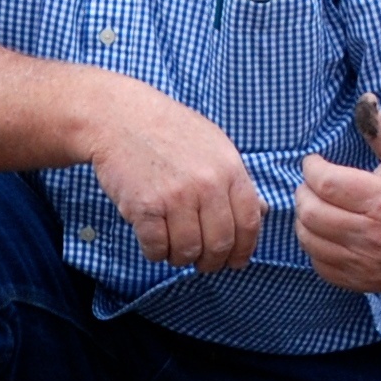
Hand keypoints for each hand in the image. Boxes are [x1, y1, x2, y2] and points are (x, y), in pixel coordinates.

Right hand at [85, 80, 262, 273]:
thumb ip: (235, 180)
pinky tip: (153, 240)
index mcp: (229, 168)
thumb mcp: (214, 145)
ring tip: (173, 249)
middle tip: (202, 264)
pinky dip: (155, 252)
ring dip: (180, 258)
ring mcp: (175, 196)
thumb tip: (262, 212)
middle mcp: (206, 184)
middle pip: (220, 243)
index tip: (235, 261)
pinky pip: (156, 248)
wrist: (118, 116)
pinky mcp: (144, 207)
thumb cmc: (167, 129)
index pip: (249, 222)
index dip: (244, 249)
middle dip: (212, 262)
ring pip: (187, 251)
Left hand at [296, 97, 380, 293]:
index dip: (311, 167)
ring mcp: (368, 263)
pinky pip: (320, 265)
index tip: (315, 161)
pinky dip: (316, 246)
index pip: (325, 182)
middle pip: (311, 212)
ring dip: (305, 219)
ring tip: (317, 204)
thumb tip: (364, 100)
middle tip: (312, 183)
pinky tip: (327, 230)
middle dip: (303, 192)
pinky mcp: (364, 281)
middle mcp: (374, 236)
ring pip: (309, 240)